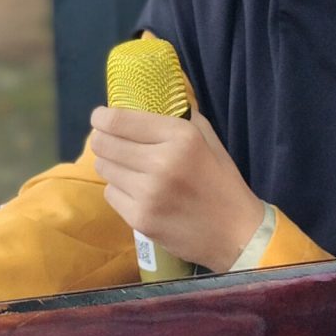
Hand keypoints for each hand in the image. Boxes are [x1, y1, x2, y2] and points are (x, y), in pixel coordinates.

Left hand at [88, 108, 264, 272]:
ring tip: (129, 168)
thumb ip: (181, 118)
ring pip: (104, 168)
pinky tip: (137, 192)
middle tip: (109, 142)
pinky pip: (110, 194)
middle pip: (104, 144)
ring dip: (111, 165)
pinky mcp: (140, 219)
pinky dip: (119, 190)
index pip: (119, 121)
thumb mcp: (208, 141)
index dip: (101, 118)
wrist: (236, 234)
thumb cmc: (222, 182)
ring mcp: (148, 194)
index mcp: (180, 137)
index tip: (100, 118)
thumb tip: (148, 102)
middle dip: (102, 140)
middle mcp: (161, 163)